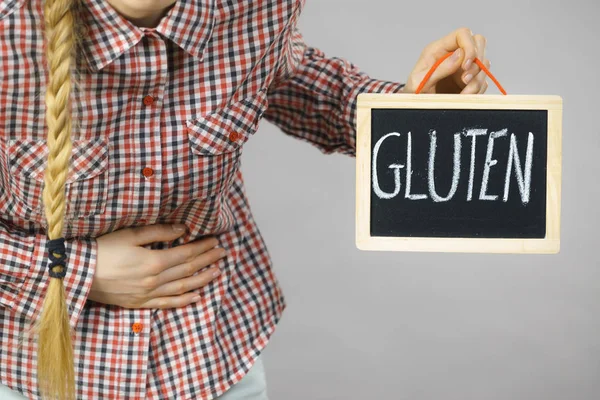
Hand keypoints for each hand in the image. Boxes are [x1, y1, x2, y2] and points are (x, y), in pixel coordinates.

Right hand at [89, 224, 225, 308]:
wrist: (77, 273)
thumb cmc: (102, 249)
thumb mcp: (130, 234)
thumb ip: (159, 232)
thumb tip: (183, 229)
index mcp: (154, 262)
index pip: (186, 254)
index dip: (203, 247)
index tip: (215, 241)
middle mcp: (154, 281)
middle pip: (188, 270)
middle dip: (207, 260)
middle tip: (223, 253)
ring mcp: (148, 294)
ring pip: (182, 288)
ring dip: (202, 280)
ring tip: (217, 272)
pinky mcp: (140, 303)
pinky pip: (167, 304)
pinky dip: (184, 300)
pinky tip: (197, 296)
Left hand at [402, 27, 489, 93]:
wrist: (415, 110)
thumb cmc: (412, 94)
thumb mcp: (420, 82)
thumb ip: (439, 68)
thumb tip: (460, 54)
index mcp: (438, 50)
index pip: (462, 34)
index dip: (469, 46)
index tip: (465, 66)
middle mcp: (453, 55)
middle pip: (479, 42)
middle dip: (477, 61)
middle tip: (465, 80)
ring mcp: (462, 68)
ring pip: (484, 63)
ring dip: (477, 80)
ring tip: (463, 94)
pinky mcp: (468, 82)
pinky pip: (483, 81)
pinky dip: (477, 90)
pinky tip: (464, 97)